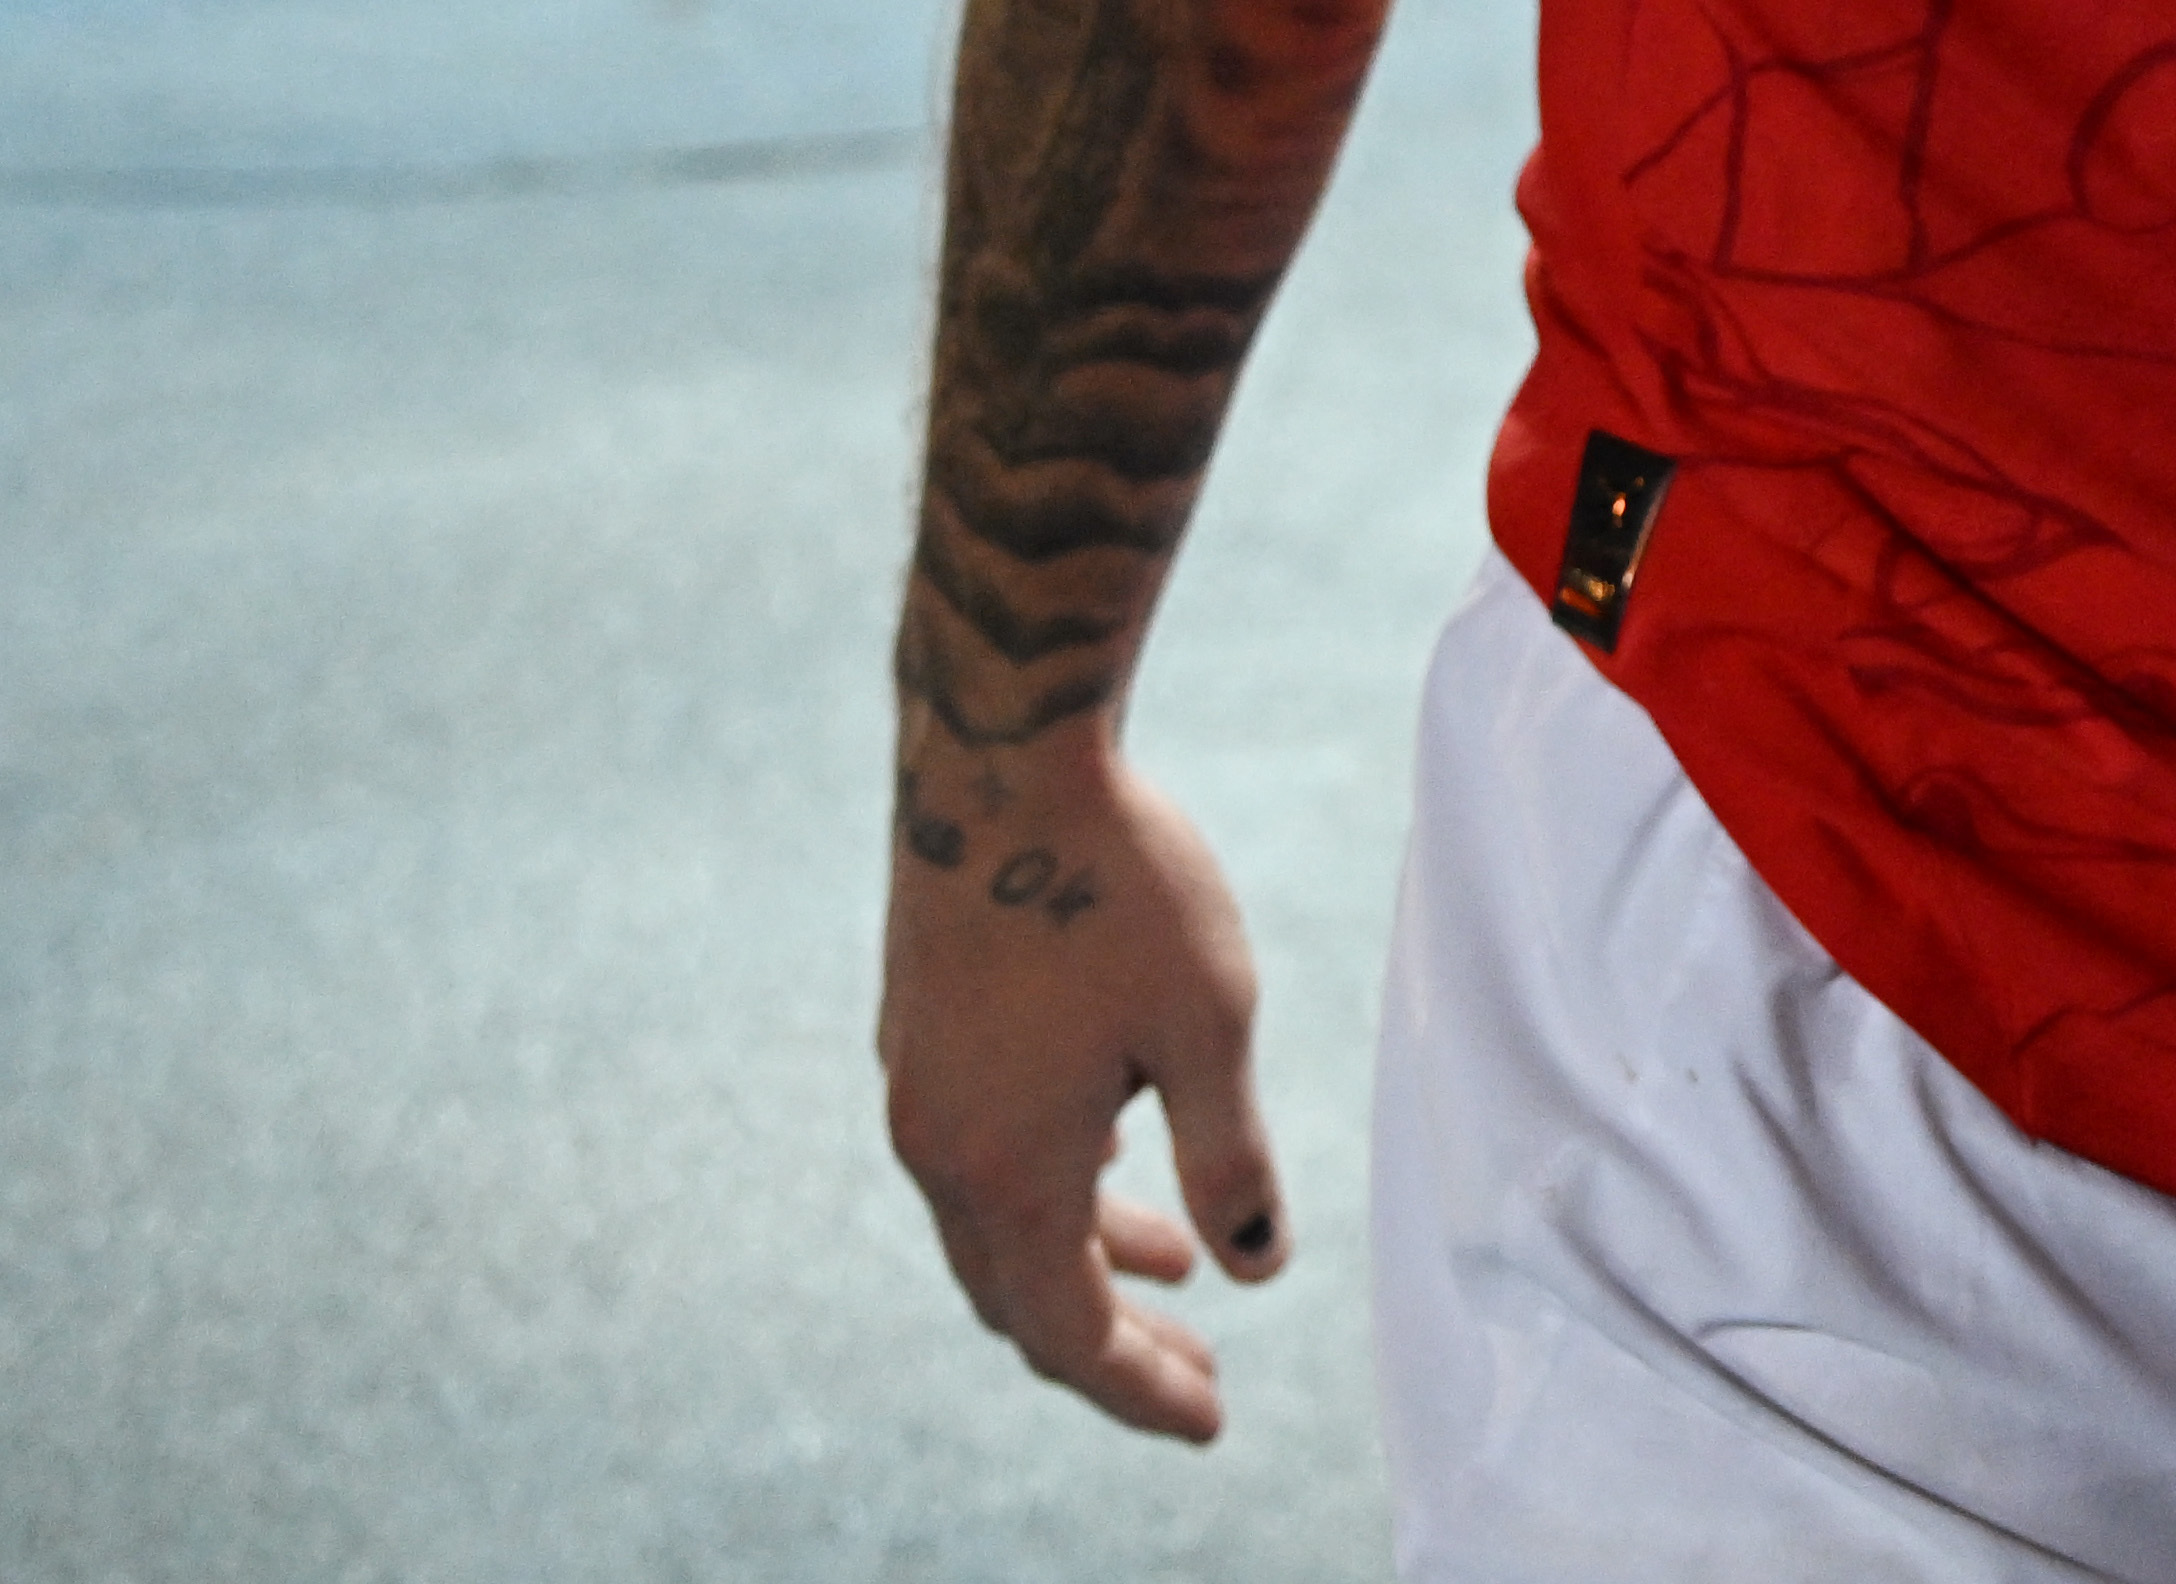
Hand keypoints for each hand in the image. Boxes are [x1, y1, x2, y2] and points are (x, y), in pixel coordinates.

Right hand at [879, 736, 1286, 1441]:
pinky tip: (1115, 1151)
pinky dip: (1054, 1186)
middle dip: (1114, 1342)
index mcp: (1007, 1171)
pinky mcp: (922, 1034)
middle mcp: (941, 1149)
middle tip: (1201, 1374)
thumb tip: (1257, 1267)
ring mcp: (919, 1090)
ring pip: (999, 1223)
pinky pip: (983, 1156)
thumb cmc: (1119, 885)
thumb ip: (1229, 1158)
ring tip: (1181, 1266)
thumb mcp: (1210, 1028)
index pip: (1068, 1333)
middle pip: (1022, 1296)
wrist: (1001, 755)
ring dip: (1086, 1257)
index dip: (1139, 1388)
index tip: (1211, 1420)